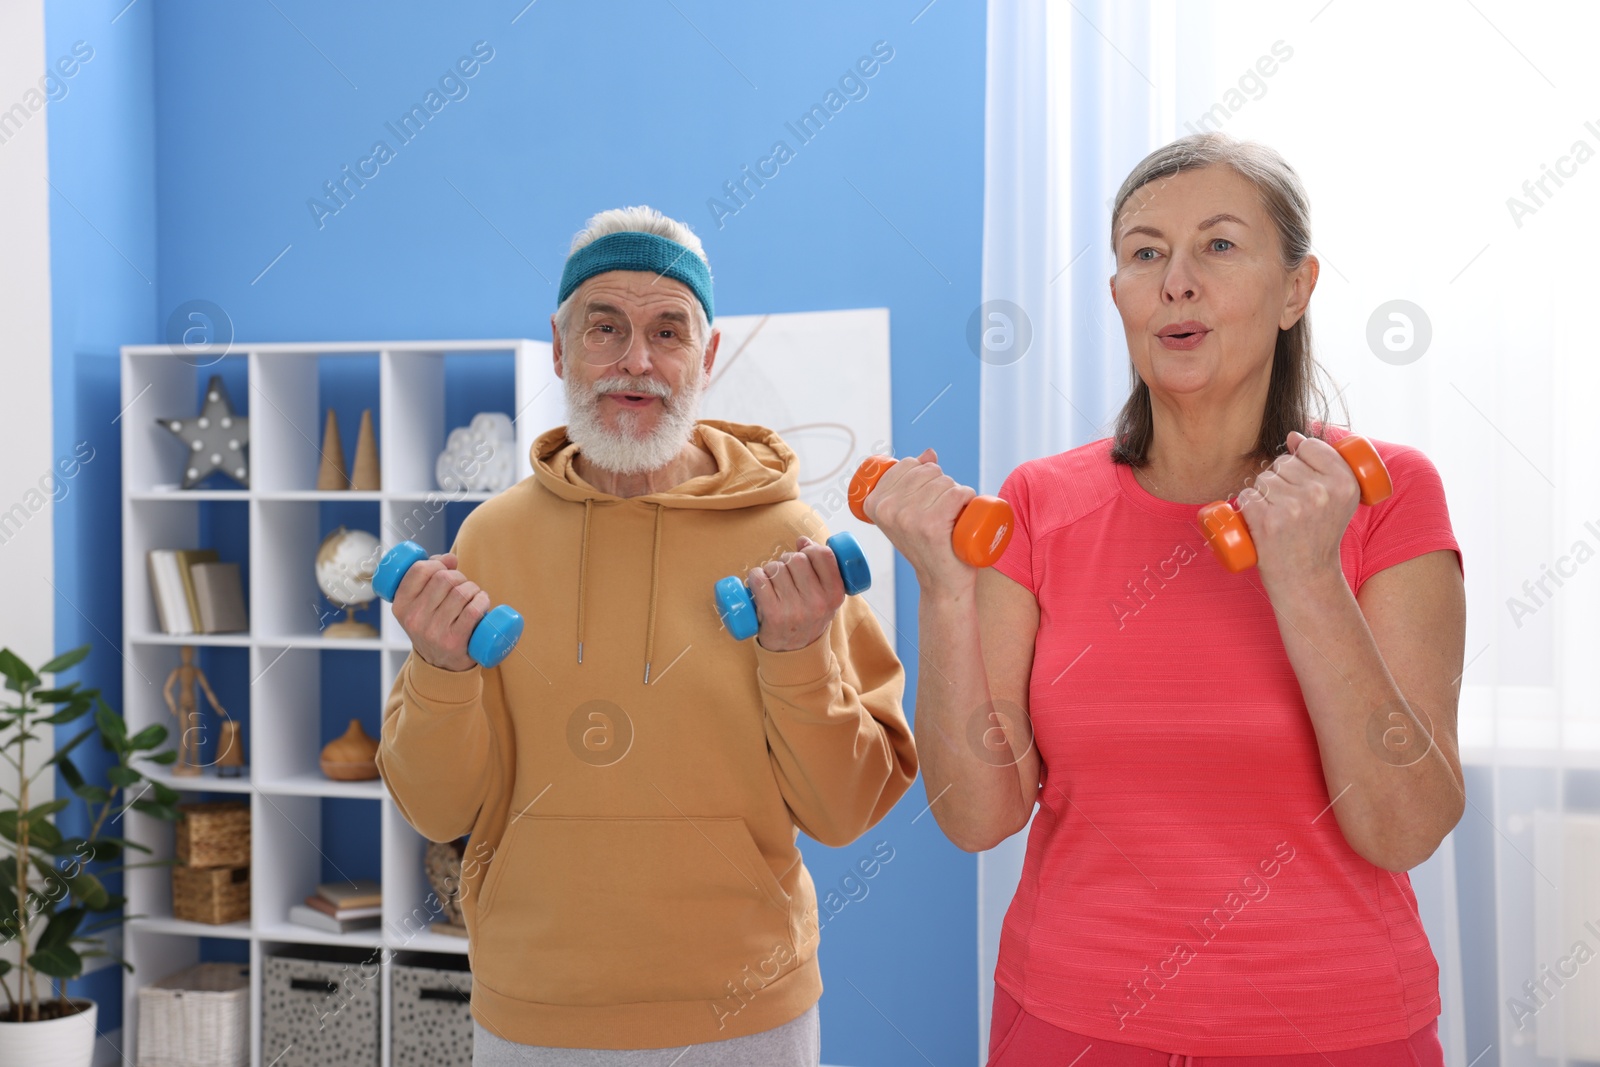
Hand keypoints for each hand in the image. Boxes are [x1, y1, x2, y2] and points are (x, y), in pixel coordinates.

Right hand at [391, 552, 490, 671]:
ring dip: (474, 588)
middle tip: (464, 586)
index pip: (419, 570)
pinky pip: (472, 611)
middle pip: (444, 579)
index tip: (447, 568)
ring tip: (474, 595)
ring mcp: (433, 632)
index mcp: (400, 606)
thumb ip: (428, 577)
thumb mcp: (419, 605)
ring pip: (460, 593)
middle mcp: (414, 619)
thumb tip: (450, 558)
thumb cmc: (433, 625)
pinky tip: (483, 601)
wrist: (441, 666)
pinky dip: (482, 601)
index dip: (438, 562)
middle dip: (459, 576)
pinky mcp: (454, 642)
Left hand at [748, 537, 846, 652]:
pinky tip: (758, 584)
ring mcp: (795, 610)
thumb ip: (821, 568)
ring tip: (772, 583)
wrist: (794, 653)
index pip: (824, 555)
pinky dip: (755, 577)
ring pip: (776, 568)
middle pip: (796, 559)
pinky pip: (759, 579)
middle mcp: (817, 603)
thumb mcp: (826, 596)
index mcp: (834, 594)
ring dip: (770, 569)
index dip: (810, 548)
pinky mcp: (773, 615)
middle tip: (785, 573)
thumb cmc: (809, 616)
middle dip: (787, 560)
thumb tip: (802, 540)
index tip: (803, 553)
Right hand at [861, 448, 976, 594]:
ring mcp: (908, 518)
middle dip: (943, 483)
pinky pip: (956, 494)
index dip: (925, 474)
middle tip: (943, 510)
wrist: (941, 583)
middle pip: (928, 471)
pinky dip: (968, 497)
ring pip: (945, 482)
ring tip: (952, 516)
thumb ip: (913, 480)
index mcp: (873, 503)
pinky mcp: (931, 527)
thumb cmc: (928, 545)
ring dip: (958, 493)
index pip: (908, 465)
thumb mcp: (910, 512)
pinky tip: (964, 513)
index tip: (926, 498)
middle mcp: (887, 509)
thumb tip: (929, 453)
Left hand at [1236, 431, 1359, 594]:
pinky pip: (1246, 497)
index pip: (1309, 446)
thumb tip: (1293, 436)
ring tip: (1279, 518)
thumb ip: (1323, 464)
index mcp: (1345, 483)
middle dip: (1281, 480)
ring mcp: (1294, 506)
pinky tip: (1261, 524)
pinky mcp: (1268, 521)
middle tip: (1292, 510)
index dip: (1301, 461)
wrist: (1307, 578)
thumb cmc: (1317, 536)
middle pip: (1283, 462)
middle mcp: (1322, 492)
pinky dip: (1247, 508)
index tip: (1304, 484)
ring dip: (1263, 495)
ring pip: (1262, 479)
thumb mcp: (1337, 500)